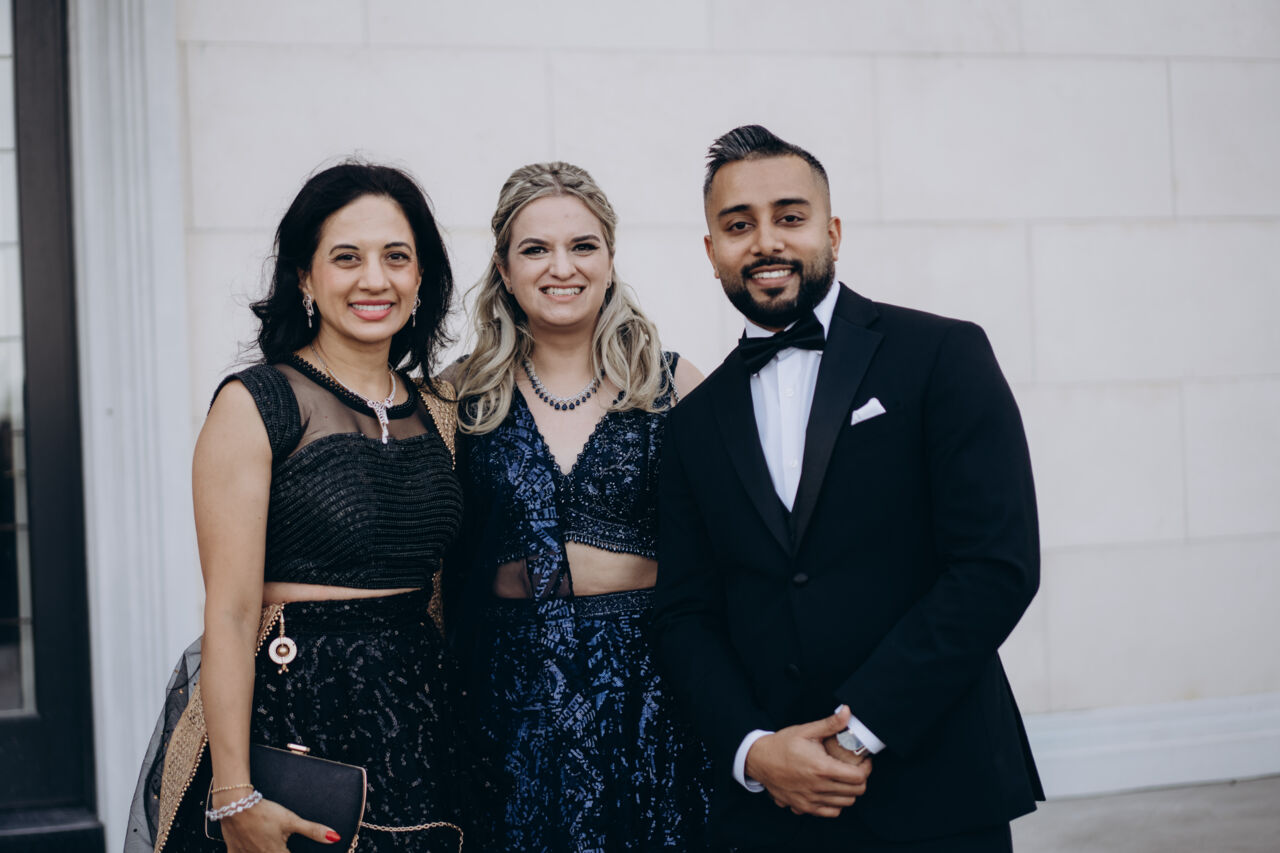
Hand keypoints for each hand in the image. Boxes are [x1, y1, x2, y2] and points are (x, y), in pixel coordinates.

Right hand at [220, 797, 339, 852]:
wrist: (235, 805)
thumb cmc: (264, 812)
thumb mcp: (291, 820)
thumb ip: (313, 830)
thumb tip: (334, 837)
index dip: (296, 852)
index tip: (295, 849)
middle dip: (282, 851)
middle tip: (282, 845)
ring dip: (266, 852)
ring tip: (270, 845)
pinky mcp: (233, 851)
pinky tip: (252, 849)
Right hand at [744, 707, 871, 817]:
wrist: (758, 760)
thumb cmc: (781, 745)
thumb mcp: (806, 731)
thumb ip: (830, 724)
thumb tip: (847, 712)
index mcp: (821, 768)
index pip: (858, 777)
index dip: (866, 768)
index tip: (864, 761)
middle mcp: (818, 788)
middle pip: (856, 792)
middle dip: (861, 779)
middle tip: (855, 768)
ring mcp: (811, 800)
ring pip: (845, 803)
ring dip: (849, 791)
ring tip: (843, 778)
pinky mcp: (804, 807)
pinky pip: (831, 812)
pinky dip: (836, 803)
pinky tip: (831, 790)